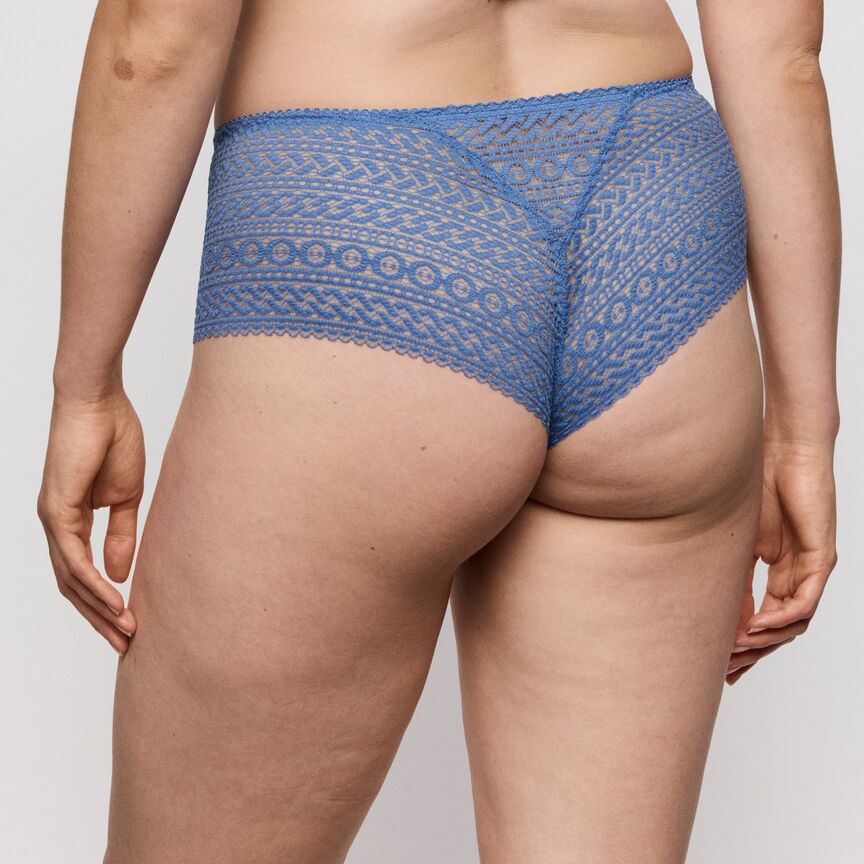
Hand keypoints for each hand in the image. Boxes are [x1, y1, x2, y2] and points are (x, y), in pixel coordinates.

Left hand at [37, 388, 144, 654]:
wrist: (98, 402)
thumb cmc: (114, 438)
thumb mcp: (127, 497)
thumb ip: (122, 535)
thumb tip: (120, 573)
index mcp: (72, 521)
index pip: (83, 574)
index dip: (104, 603)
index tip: (130, 625)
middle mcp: (56, 526)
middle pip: (73, 587)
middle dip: (99, 619)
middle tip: (126, 646)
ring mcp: (52, 520)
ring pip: (71, 580)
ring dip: (99, 610)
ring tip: (126, 633)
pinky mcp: (56, 511)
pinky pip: (73, 559)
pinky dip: (93, 585)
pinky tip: (116, 602)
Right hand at [726, 440, 836, 683]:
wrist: (784, 449)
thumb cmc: (759, 482)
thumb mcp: (737, 536)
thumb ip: (732, 569)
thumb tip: (710, 601)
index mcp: (783, 567)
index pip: (769, 616)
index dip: (748, 643)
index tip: (723, 662)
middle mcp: (801, 572)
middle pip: (783, 627)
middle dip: (755, 652)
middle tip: (729, 670)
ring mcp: (813, 566)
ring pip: (796, 621)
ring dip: (766, 641)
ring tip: (736, 651)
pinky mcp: (821, 557)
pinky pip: (805, 601)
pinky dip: (781, 619)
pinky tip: (757, 628)